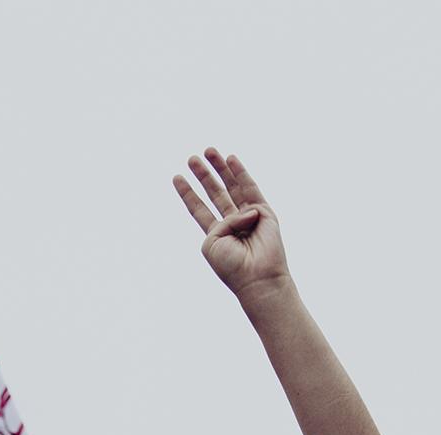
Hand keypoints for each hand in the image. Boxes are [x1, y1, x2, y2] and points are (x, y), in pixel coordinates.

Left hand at [173, 148, 288, 299]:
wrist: (257, 277)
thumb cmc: (232, 266)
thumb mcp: (213, 242)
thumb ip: (220, 221)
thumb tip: (245, 211)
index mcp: (216, 235)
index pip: (199, 209)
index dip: (188, 194)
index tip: (176, 177)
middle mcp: (233, 224)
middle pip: (215, 194)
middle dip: (204, 176)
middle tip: (191, 158)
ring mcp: (249, 217)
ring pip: (231, 187)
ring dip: (219, 169)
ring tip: (208, 150)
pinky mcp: (264, 212)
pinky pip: (250, 188)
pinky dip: (240, 173)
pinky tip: (231, 158)